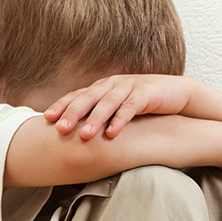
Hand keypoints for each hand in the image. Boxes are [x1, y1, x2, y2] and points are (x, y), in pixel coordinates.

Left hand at [44, 75, 193, 139]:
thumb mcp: (117, 108)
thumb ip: (99, 116)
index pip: (77, 96)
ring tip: (85, 135)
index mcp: (102, 88)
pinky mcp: (145, 94)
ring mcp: (128, 87)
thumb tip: (76, 135)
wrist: (174, 93)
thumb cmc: (142, 104)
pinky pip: (130, 108)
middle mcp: (112, 85)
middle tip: (60, 128)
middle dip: (72, 113)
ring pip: (107, 103)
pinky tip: (113, 133)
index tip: (47, 119)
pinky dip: (121, 120)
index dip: (62, 106)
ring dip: (95, 119)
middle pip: (88, 98)